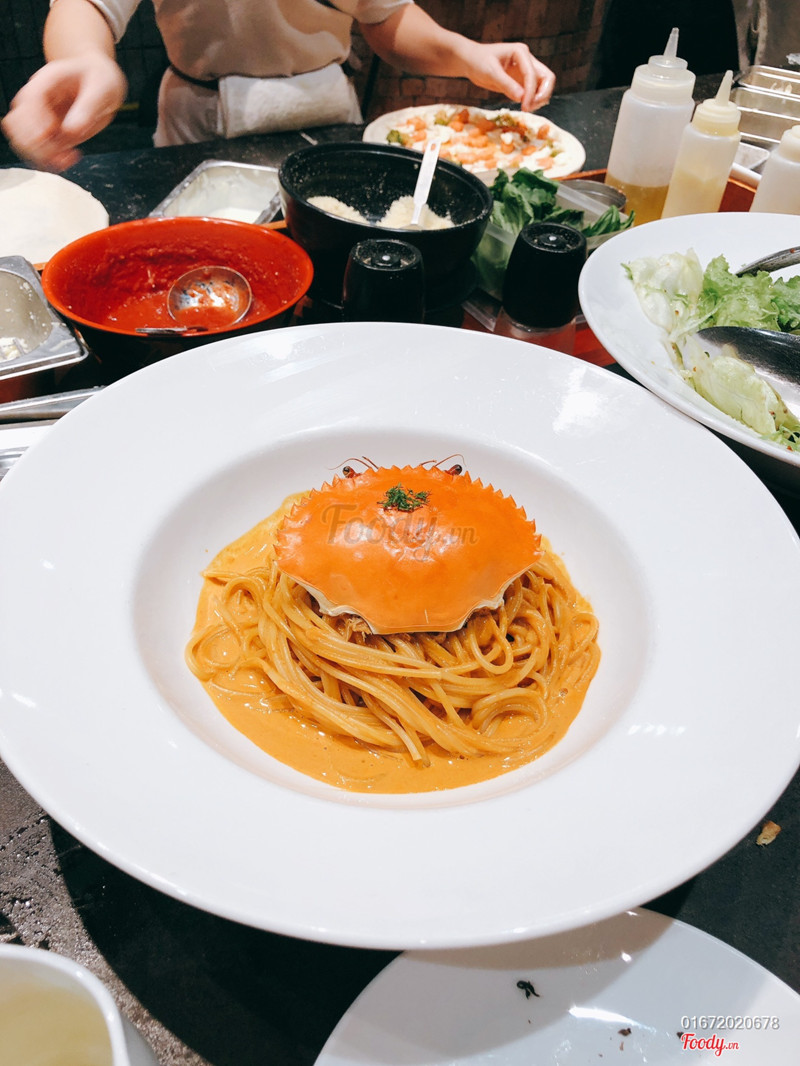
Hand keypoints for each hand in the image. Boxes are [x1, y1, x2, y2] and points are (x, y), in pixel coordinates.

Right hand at [1, 54, 126, 170]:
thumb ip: (87, 107)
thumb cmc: (100, 79)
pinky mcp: (48, 134)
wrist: (100, 82)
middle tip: (63, 148)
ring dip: (42, 155)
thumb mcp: (102, 87)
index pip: (27, 101)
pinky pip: (38, 152)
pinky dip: (51, 161)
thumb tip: (71, 130)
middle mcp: (35, 100)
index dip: (35, 121)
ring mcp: (39, 119)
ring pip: (22, 142)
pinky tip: (71, 157)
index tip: (52, 131)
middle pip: (15, 125)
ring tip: (69, 156)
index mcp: (45, 81)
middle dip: (36, 142)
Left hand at [460, 42, 555, 111]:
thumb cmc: (479, 61)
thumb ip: (506, 84)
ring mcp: (526, 71)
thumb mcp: (491, 72)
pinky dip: (532, 101)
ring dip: (539, 99)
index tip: (524, 106)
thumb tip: (521, 98)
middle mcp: (527, 61)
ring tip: (525, 109)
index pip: (533, 74)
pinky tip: (523, 107)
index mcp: (521, 53)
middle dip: (542, 94)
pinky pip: (533, 92)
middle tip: (529, 108)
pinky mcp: (522, 81)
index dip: (531, 91)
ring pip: (543, 86)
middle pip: (547, 78)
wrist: (471, 61)